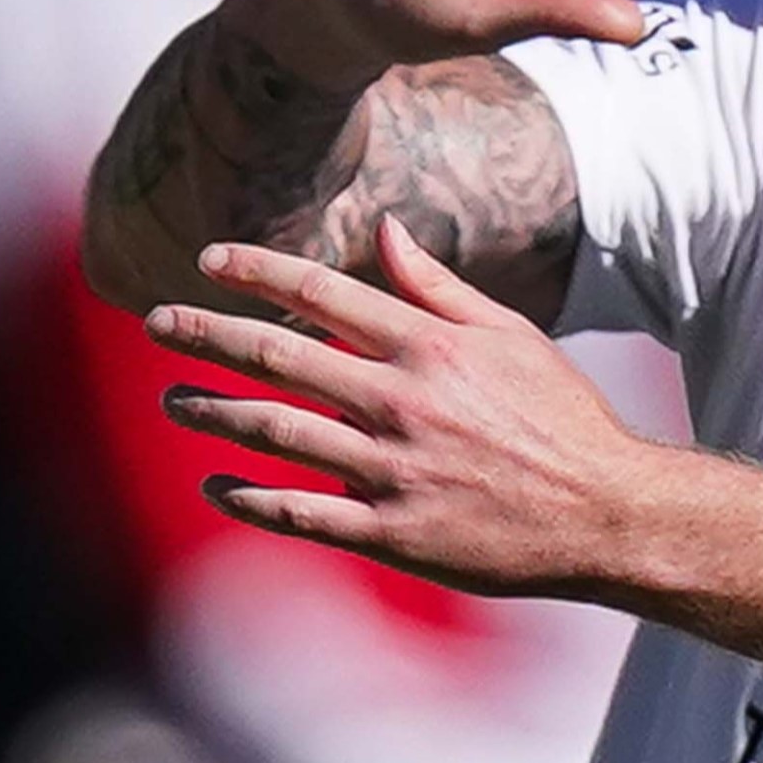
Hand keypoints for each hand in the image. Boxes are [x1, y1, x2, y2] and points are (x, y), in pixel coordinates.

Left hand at [155, 234, 669, 597]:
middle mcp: (402, 401)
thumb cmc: (561, 418)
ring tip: (172, 398)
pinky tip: (214, 483)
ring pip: (276, 432)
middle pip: (279, 357)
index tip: (206, 261)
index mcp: (429, 346)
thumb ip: (438, 286)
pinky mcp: (393, 532)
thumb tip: (384, 230)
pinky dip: (248, 498)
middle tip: (157, 322)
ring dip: (213, 411)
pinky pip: (300, 512)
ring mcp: (393, 470)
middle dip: (206, 335)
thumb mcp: (510, 335)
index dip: (256, 271)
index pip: (320, 292)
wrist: (606, 513)